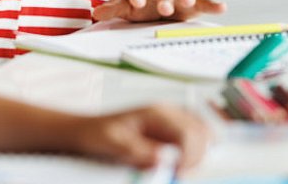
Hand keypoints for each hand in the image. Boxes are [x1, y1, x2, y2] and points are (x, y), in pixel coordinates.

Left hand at [70, 104, 209, 171]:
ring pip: (200, 131)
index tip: (178, 173)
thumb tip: (164, 160)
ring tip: (184, 171)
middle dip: (197, 156)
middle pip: (199, 131)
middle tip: (182, 175)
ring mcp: (170, 118)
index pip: (187, 132)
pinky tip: (186, 163)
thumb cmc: (98, 133)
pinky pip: (192, 134)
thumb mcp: (115, 143)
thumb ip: (140, 151)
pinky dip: (194, 149)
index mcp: (157, 112)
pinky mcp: (168, 128)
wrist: (87, 130)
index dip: (189, 155)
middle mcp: (168, 112)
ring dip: (199, 152)